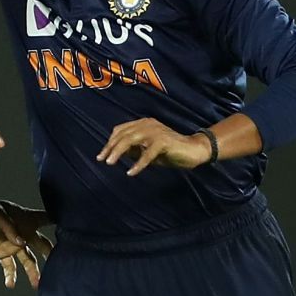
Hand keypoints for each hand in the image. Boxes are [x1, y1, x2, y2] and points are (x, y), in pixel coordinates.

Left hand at [0, 183, 53, 288]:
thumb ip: (8, 227)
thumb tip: (21, 243)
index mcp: (25, 219)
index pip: (47, 219)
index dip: (60, 222)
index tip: (75, 229)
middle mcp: (24, 232)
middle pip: (42, 244)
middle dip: (51, 254)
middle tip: (62, 265)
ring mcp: (14, 244)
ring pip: (29, 259)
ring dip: (33, 272)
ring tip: (37, 285)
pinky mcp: (2, 252)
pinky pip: (9, 266)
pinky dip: (11, 275)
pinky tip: (10, 285)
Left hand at [96, 118, 211, 175]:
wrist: (194, 150)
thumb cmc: (170, 151)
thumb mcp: (147, 151)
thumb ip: (134, 150)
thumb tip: (117, 154)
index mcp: (143, 123)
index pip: (121, 130)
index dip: (110, 142)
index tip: (101, 156)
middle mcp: (148, 124)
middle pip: (123, 134)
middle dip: (110, 147)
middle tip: (102, 160)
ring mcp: (156, 131)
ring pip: (131, 140)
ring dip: (119, 152)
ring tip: (110, 163)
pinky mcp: (163, 141)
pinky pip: (147, 153)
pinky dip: (138, 164)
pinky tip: (131, 172)